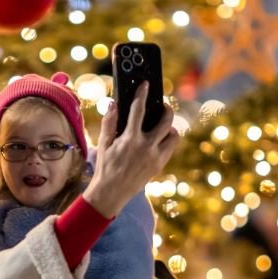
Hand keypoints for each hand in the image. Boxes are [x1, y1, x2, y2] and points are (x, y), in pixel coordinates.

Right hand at [83, 82, 179, 217]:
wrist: (111, 193)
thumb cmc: (105, 166)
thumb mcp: (104, 143)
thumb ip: (109, 122)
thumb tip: (113, 104)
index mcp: (130, 139)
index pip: (139, 110)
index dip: (142, 94)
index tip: (146, 84)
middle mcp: (146, 147)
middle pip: (166, 121)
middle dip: (166, 109)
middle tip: (163, 105)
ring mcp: (155, 157)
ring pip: (173, 136)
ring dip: (170, 128)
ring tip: (163, 125)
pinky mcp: (159, 165)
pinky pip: (170, 148)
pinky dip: (167, 140)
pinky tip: (159, 139)